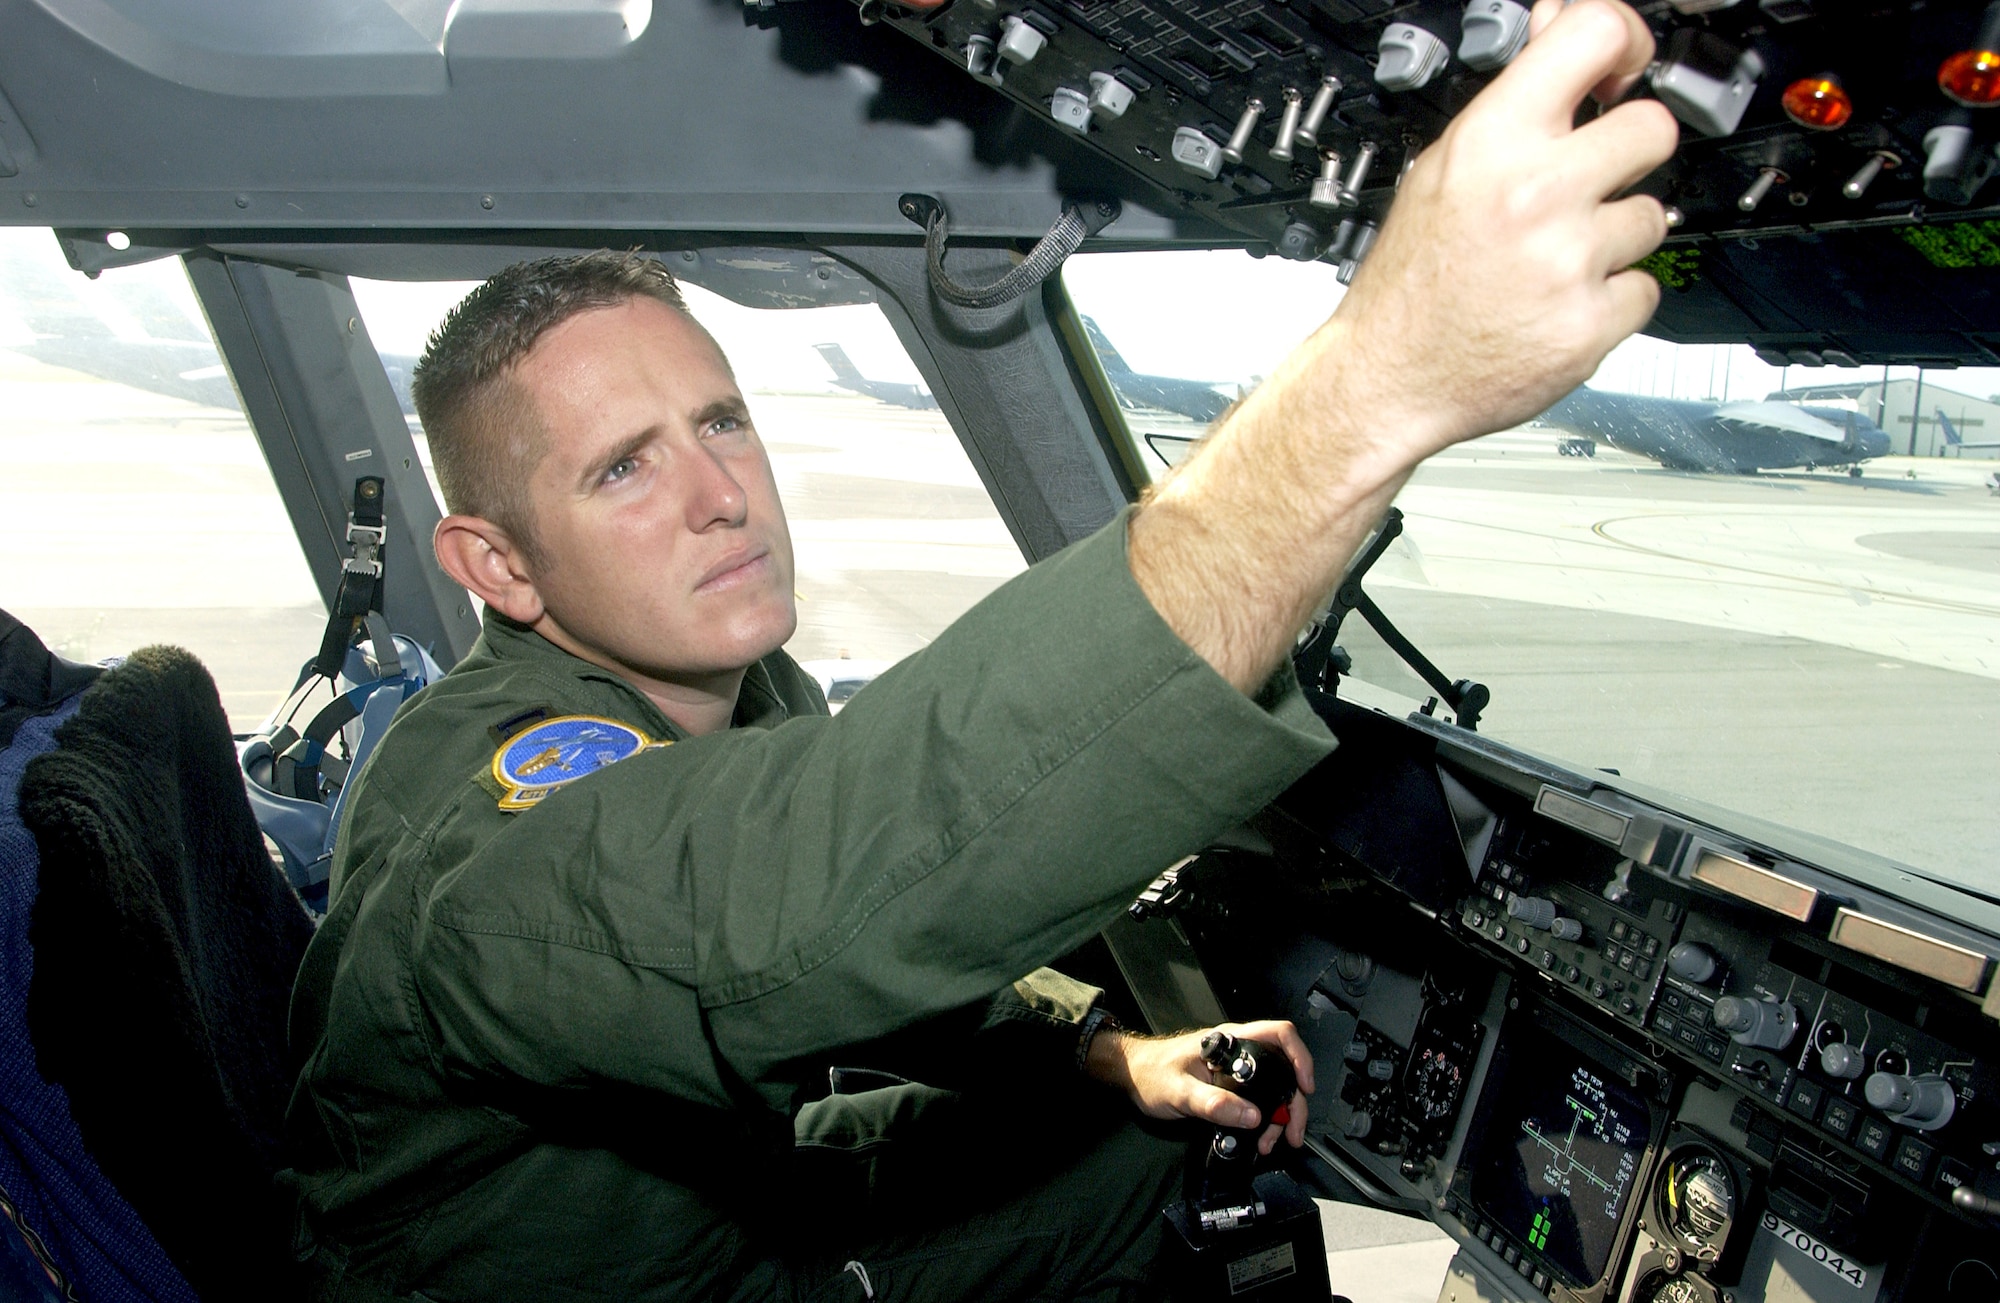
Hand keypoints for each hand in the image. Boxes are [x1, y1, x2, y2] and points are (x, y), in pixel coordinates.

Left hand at [1087, 1020, 1314, 1155]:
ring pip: (1273, 1087)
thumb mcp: (1180, 1091)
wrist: (1134, 1076)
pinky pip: (1258, 1098)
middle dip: (1293, 1101)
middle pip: (1283, 1068)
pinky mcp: (1230, 1085)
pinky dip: (1266, 1118)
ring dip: (1280, 1115)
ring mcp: (1236, 1069)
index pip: (1278, 1035)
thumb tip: (1251, 1116)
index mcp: (1229, 1042)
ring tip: (1275, 1141)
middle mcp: (1237, 1052)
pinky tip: (1262, 1135)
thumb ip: (1213, 1103)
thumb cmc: (1151, 1074)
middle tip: (1292, 1131)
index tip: (1304, 1086)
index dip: (1299, 1057)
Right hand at [1326, 0, 1677, 461]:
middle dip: (1629, 154)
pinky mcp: (1590, 325)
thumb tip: (1562, 21)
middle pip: (1653, 128)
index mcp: (1491, 141)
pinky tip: (1561, 302)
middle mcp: (1534, 193)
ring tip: (1556, 259)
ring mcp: (1568, 262)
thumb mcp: (1443, 166)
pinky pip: (1644, 290)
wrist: (1386, 377)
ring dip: (1616, 238)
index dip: (1625, 42)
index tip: (1622, 67)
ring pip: (1652, 217)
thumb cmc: (1410, 279)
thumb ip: (1516, 96)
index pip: (1596, 36)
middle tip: (1588, 182)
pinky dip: (1612, 300)